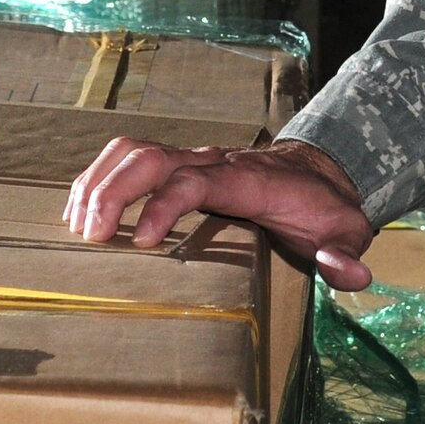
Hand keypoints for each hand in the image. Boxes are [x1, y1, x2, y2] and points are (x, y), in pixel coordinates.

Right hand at [64, 135, 375, 289]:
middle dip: (115, 190)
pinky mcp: (179, 166)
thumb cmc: (325, 210)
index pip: (199, 180)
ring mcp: (194, 160)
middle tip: (90, 237)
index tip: (143, 240)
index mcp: (250, 180)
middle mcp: (215, 162)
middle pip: (154, 157)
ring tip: (76, 228)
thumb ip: (344, 253)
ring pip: (135, 151)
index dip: (166, 203)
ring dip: (99, 182)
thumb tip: (348, 273)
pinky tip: (80, 213)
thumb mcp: (347, 232)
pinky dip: (99, 178)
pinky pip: (130, 158)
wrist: (322, 175)